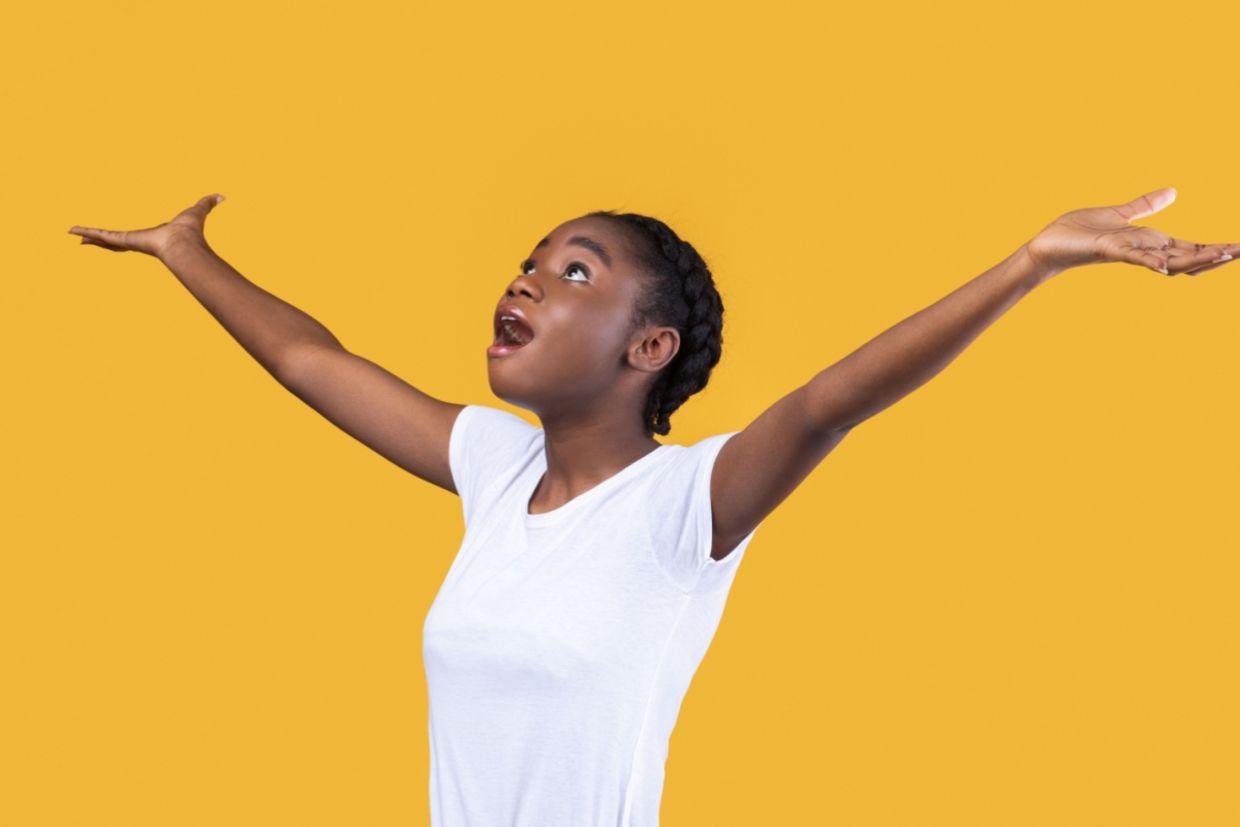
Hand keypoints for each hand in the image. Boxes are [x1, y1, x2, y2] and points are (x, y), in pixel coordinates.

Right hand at [68, 193, 225, 259]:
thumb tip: (223, 196)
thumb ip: (208, 203)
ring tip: (73, 234)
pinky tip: (73, 231)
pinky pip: (102, 235)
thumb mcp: (197, 210)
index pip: (135, 238)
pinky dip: (87, 231)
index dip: (126, 238)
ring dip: (89, 236)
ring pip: (105, 239)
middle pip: (115, 241)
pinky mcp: (124, 239)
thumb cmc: (191, 231)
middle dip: (102, 240)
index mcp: (153, 237)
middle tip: (87, 239)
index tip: (120, 238)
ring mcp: (129, 242)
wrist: (184, 244)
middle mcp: (139, 241)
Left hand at [1024, 187, 1237, 277]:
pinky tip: (1166, 265)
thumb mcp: (1120, 213)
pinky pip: (1134, 258)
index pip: (1190, 247)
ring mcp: (1127, 252)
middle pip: (1187, 256)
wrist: (1047, 244)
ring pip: (1167, 260)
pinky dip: (1150, 261)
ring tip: (1222, 257)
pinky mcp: (1108, 250)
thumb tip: (1174, 191)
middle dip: (1215, 255)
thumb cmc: (1079, 232)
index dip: (1215, 248)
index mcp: (1149, 241)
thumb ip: (1146, 205)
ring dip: (1193, 260)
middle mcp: (1143, 250)